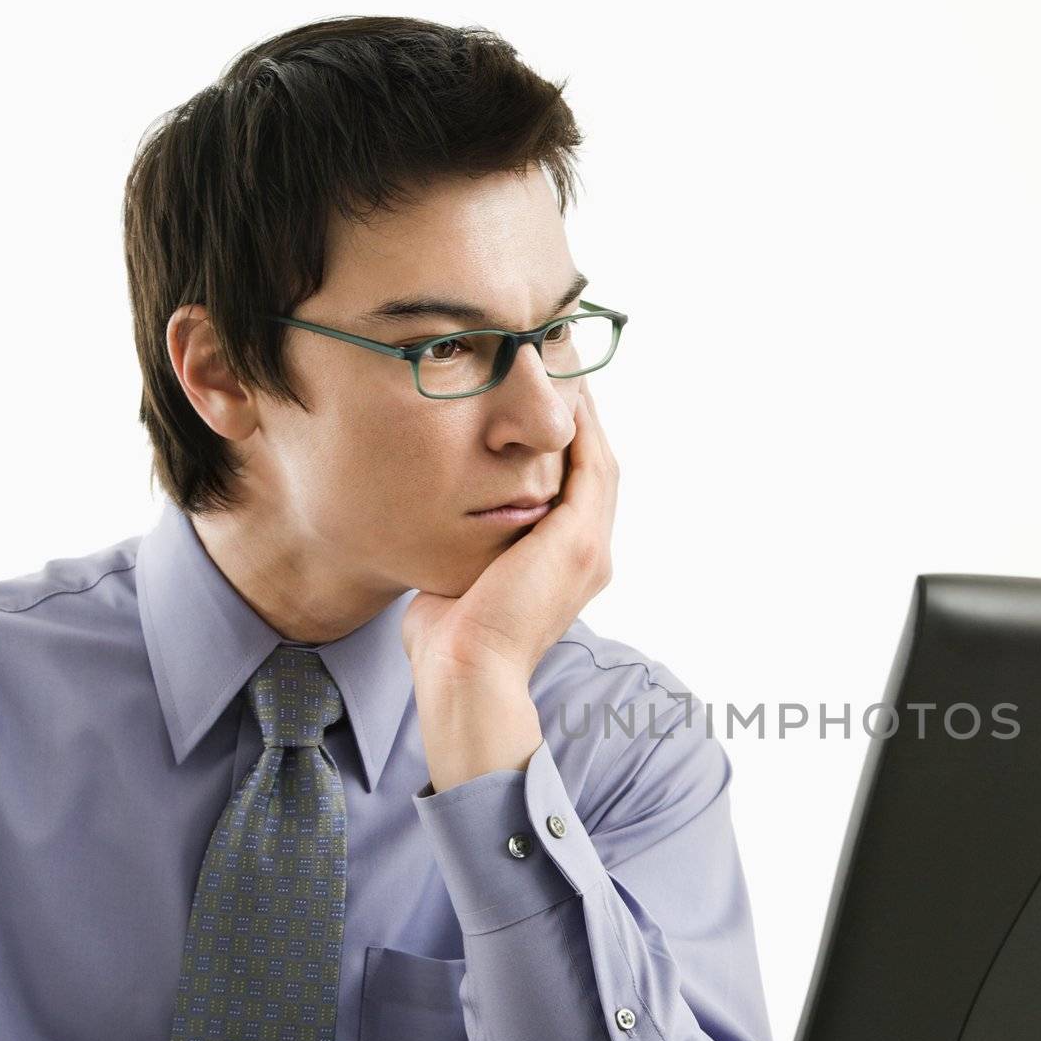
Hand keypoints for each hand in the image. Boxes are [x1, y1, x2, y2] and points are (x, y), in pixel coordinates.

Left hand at [401, 377, 618, 685]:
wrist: (466, 670)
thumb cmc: (451, 637)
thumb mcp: (467, 579)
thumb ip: (470, 547)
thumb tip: (441, 522)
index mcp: (570, 567)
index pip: (577, 492)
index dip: (567, 446)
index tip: (544, 407)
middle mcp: (592, 556)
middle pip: (596, 470)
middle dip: (583, 421)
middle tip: (562, 372)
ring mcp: (591, 548)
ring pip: (599, 461)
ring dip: (586, 414)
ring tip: (564, 369)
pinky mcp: (578, 538)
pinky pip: (590, 464)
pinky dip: (582, 426)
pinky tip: (564, 392)